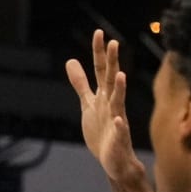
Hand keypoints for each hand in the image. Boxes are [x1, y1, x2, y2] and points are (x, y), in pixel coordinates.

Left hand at [65, 30, 140, 182]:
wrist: (114, 159)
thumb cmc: (102, 130)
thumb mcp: (88, 104)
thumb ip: (80, 83)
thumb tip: (70, 61)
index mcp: (103, 96)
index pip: (101, 70)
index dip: (99, 53)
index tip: (98, 32)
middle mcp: (111, 104)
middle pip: (111, 80)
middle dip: (112, 62)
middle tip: (113, 42)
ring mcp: (116, 120)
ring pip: (118, 102)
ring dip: (120, 89)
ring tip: (120, 75)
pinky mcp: (118, 138)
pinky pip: (119, 131)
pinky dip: (119, 126)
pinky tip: (118, 121)